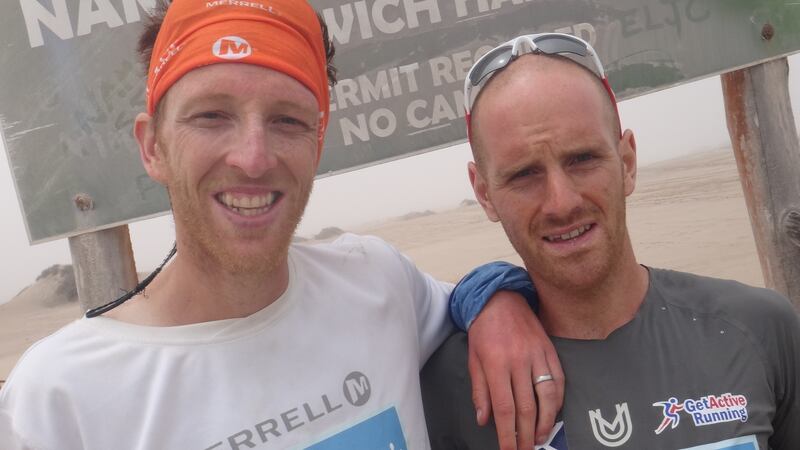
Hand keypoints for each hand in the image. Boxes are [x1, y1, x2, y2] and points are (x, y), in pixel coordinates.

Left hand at [467, 290, 563, 448]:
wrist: (500, 298)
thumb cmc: (483, 330)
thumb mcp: (473, 359)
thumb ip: (479, 391)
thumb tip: (484, 420)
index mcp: (496, 364)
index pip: (504, 408)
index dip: (507, 434)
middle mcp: (519, 360)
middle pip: (527, 408)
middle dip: (526, 435)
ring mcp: (538, 354)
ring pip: (548, 397)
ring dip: (546, 422)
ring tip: (539, 438)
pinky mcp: (550, 350)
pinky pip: (559, 380)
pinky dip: (558, 401)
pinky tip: (553, 414)